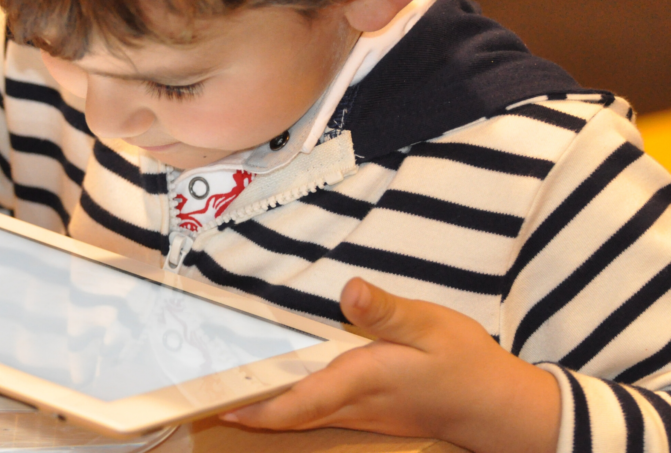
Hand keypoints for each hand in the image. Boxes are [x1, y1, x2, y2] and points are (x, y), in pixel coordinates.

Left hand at [222, 278, 559, 452]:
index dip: (257, 406)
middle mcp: (355, 404)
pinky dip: (293, 404)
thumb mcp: (430, 325)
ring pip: (304, 416)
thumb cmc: (464, 363)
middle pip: (291, 414)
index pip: (298, 400)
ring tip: (232, 393)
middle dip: (249, 410)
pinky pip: (321, 412)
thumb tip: (347, 289)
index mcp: (363, 380)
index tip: (219, 404)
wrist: (497, 408)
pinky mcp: (372, 413)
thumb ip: (386, 311)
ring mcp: (364, 414)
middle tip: (207, 398)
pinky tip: (283, 390)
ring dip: (268, 408)